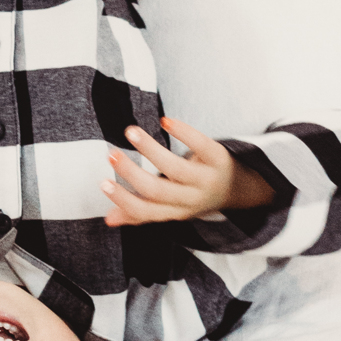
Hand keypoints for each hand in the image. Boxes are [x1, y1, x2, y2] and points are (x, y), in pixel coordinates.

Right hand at [102, 116, 274, 227]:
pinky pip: (200, 145)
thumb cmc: (194, 195)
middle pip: (158, 190)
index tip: (103, 183)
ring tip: (131, 132)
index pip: (146, 211)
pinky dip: (183, 132)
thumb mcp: (170, 207)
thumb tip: (108, 218)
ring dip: (150, 149)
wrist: (238, 188)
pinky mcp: (217, 157)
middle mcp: (190, 198)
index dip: (124, 200)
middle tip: (111, 154)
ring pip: (175, 168)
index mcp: (175, 211)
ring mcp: (205, 178)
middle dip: (132, 173)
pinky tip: (166, 122)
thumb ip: (140, 212)